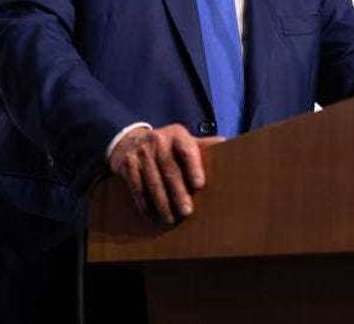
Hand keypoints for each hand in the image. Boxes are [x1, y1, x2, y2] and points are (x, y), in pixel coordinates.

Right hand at [108, 124, 223, 224]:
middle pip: (169, 169)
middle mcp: (158, 141)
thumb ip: (203, 145)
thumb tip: (226, 143)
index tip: (200, 185)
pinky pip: (136, 187)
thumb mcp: (184, 140)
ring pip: (153, 181)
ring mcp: (141, 153)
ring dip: (162, 202)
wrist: (130, 140)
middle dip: (178, 192)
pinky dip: (144, 203)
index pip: (187, 150)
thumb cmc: (167, 146)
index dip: (193, 167)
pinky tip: (152, 215)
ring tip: (171, 218)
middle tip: (187, 211)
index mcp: (177, 135)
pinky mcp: (127, 165)